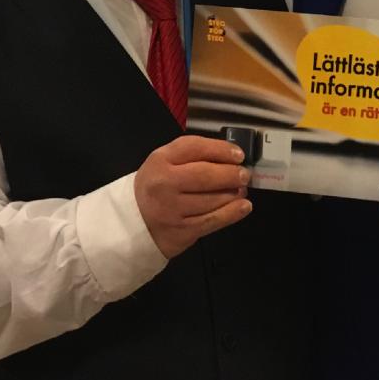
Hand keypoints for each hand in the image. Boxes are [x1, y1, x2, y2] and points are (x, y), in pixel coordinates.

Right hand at [134, 135, 252, 258]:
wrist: (134, 222)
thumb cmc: (156, 186)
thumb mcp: (164, 162)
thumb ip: (191, 155)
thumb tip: (229, 157)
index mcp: (160, 160)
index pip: (195, 148)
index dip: (221, 149)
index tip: (239, 155)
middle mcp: (164, 183)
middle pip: (206, 175)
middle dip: (231, 174)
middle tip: (244, 175)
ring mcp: (172, 209)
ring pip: (212, 199)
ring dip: (233, 194)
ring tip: (241, 190)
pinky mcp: (181, 231)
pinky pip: (213, 220)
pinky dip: (233, 213)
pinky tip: (244, 207)